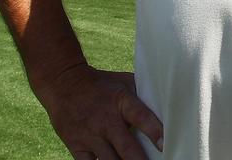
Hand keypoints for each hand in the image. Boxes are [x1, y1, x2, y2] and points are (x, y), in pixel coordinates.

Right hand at [34, 63, 162, 159]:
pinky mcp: (77, 146)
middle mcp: (106, 120)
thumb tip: (168, 106)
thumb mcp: (124, 82)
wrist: (63, 83)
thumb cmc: (101, 83)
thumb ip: (143, 95)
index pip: (140, 116)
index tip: (165, 145)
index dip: (154, 131)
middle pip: (126, 149)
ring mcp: (90, 135)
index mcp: (121, 101)